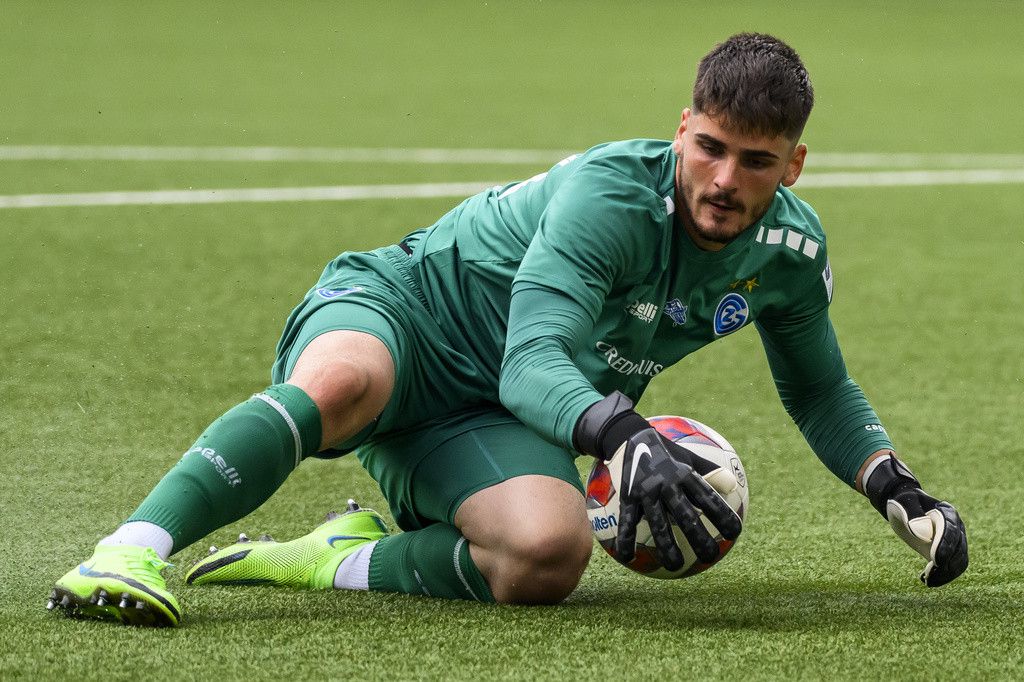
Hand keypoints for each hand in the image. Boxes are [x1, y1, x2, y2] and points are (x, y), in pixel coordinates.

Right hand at [614, 427, 741, 570]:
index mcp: (685, 475)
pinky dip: (626, 540)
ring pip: (658, 524)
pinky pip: (627, 522)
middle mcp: (667, 484)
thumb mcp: (689, 455)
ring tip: (675, 567)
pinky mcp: (628, 496)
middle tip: (711, 557)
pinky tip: (628, 558)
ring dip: (666, 547)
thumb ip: (710, 472)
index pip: (708, 498)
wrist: (628, 434)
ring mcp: (646, 492)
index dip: (722, 515)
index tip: (735, 533)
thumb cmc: (665, 449)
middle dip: (699, 538)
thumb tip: (735, 485)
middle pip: (686, 516)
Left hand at [864, 455, 967, 586]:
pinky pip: (953, 566)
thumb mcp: (905, 504)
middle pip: (959, 548)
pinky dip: (945, 576)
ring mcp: (955, 540)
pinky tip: (930, 581)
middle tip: (930, 576)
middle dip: (946, 563)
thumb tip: (924, 533)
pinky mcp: (948, 552)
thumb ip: (913, 515)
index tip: (936, 560)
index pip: (951, 531)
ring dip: (947, 573)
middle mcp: (957, 527)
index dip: (945, 546)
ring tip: (929, 581)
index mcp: (947, 512)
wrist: (905, 506)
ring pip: (959, 561)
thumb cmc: (904, 503)